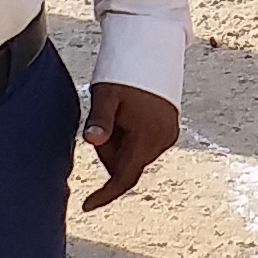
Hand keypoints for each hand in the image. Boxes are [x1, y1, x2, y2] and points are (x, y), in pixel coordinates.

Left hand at [80, 83, 177, 212]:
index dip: (105, 194)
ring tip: (118, 115)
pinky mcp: (171, 130)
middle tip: (101, 123)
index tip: (86, 206)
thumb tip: (92, 141)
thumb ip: (100, 121)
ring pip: (135, 157)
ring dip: (121, 146)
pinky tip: (128, 117)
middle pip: (127, 166)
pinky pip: (145, 146)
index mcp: (146, 135)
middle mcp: (163, 139)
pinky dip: (131, 140)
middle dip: (110, 153)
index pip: (124, 177)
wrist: (150, 52)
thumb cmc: (123, 73)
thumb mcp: (106, 95)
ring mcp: (169, 135)